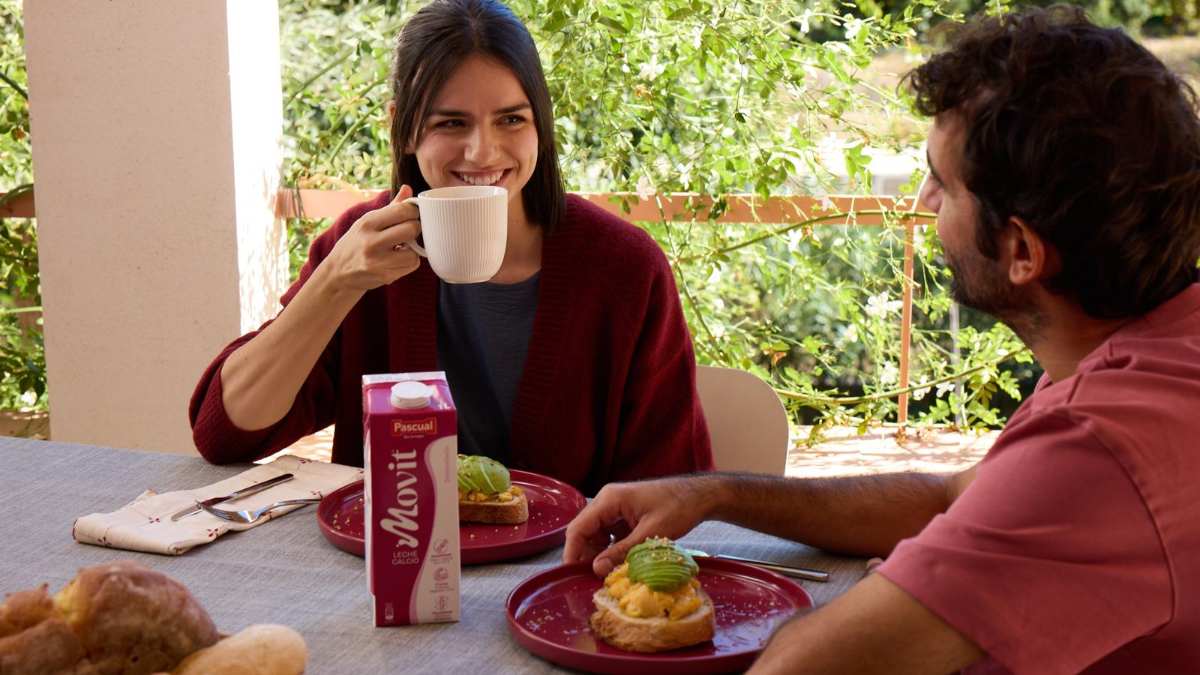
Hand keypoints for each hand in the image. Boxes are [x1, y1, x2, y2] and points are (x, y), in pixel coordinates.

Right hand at [321, 185, 422, 292]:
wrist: (337, 274)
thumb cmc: (355, 244)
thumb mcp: (367, 222)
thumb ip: (391, 207)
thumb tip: (408, 188)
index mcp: (367, 223)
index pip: (402, 210)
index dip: (414, 211)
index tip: (412, 215)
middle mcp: (371, 241)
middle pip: (411, 229)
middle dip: (415, 229)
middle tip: (408, 232)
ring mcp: (378, 261)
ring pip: (414, 251)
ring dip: (413, 249)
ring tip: (401, 248)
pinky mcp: (385, 276)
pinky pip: (411, 265)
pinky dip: (409, 262)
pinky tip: (397, 259)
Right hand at [563, 475, 723, 576]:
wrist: (699, 496)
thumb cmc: (678, 508)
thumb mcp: (650, 534)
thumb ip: (622, 552)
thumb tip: (596, 570)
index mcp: (609, 500)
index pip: (579, 527)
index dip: (572, 551)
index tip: (571, 574)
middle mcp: (608, 502)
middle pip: (585, 531)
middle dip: (586, 556)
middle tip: (590, 580)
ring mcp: (616, 509)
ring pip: (597, 535)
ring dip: (599, 555)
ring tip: (606, 575)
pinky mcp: (625, 517)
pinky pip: (610, 535)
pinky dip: (611, 551)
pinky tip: (619, 565)